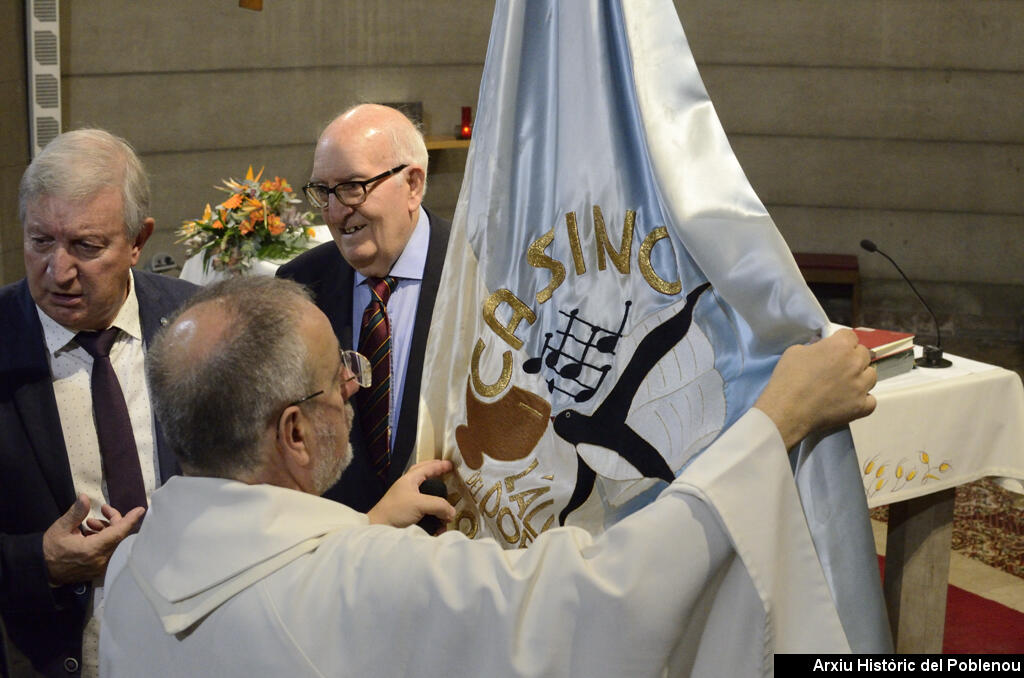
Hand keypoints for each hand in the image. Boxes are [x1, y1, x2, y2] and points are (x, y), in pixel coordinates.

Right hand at [42, 493, 144, 585]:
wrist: (42, 570)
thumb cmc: (50, 548)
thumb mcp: (61, 528)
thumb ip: (76, 513)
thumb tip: (85, 497)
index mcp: (93, 550)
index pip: (119, 533)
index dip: (130, 520)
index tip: (140, 510)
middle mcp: (101, 560)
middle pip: (119, 536)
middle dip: (114, 520)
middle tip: (104, 510)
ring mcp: (100, 566)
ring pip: (115, 543)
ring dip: (107, 529)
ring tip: (90, 522)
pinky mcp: (98, 569)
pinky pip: (109, 551)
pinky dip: (105, 539)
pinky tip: (91, 533)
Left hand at [367, 459, 455, 531]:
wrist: (380, 528)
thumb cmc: (396, 510)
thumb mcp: (419, 504)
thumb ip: (439, 505)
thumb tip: (452, 513)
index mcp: (410, 479)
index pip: (427, 467)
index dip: (439, 465)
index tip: (452, 465)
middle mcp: (409, 487)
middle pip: (425, 476)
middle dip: (437, 475)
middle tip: (448, 475)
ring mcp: (408, 500)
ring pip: (427, 495)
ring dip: (438, 502)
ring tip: (446, 507)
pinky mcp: (409, 513)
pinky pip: (425, 510)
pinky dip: (434, 515)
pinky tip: (439, 524)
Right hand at [754, 329, 876, 449]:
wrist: (787, 411)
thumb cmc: (788, 380)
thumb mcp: (795, 352)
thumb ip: (814, 347)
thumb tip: (820, 349)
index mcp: (840, 346)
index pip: (850, 336)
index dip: (840, 341)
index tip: (833, 349)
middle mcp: (855, 363)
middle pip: (864, 354)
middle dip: (852, 357)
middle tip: (837, 367)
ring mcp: (860, 386)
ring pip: (871, 375)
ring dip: (861, 377)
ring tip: (845, 384)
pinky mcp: (860, 407)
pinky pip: (872, 401)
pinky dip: (863, 400)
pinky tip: (851, 400)